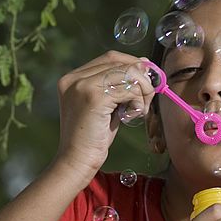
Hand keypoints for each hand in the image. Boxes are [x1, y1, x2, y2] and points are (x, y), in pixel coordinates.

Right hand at [54, 51, 154, 176]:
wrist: (76, 161)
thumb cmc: (92, 138)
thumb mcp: (105, 106)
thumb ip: (118, 87)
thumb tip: (143, 66)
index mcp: (73, 78)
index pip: (110, 58)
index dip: (133, 65)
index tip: (148, 78)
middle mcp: (74, 78)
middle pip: (119, 62)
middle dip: (141, 77)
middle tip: (148, 97)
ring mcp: (82, 86)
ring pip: (127, 74)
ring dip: (142, 91)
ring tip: (139, 110)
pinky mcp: (94, 97)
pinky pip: (129, 89)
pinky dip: (137, 101)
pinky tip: (132, 115)